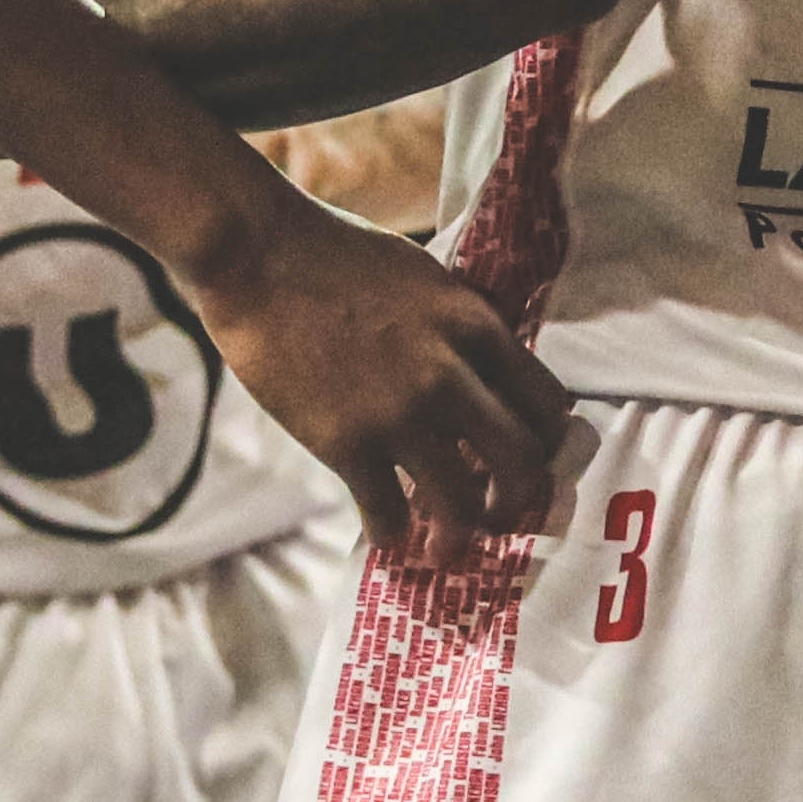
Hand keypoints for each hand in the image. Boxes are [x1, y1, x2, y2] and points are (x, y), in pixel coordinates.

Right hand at [185, 204, 572, 552]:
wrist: (256, 254)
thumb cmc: (333, 252)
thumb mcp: (422, 276)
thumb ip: (458, 323)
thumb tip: (481, 367)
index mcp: (474, 325)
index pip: (546, 402)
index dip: (544, 443)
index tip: (527, 460)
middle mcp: (450, 375)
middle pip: (520, 463)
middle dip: (516, 502)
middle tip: (500, 518)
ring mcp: (400, 414)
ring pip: (460, 504)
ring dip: (457, 537)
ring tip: (443, 549)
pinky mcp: (346, 444)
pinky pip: (387, 512)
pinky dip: (390, 533)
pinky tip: (385, 534)